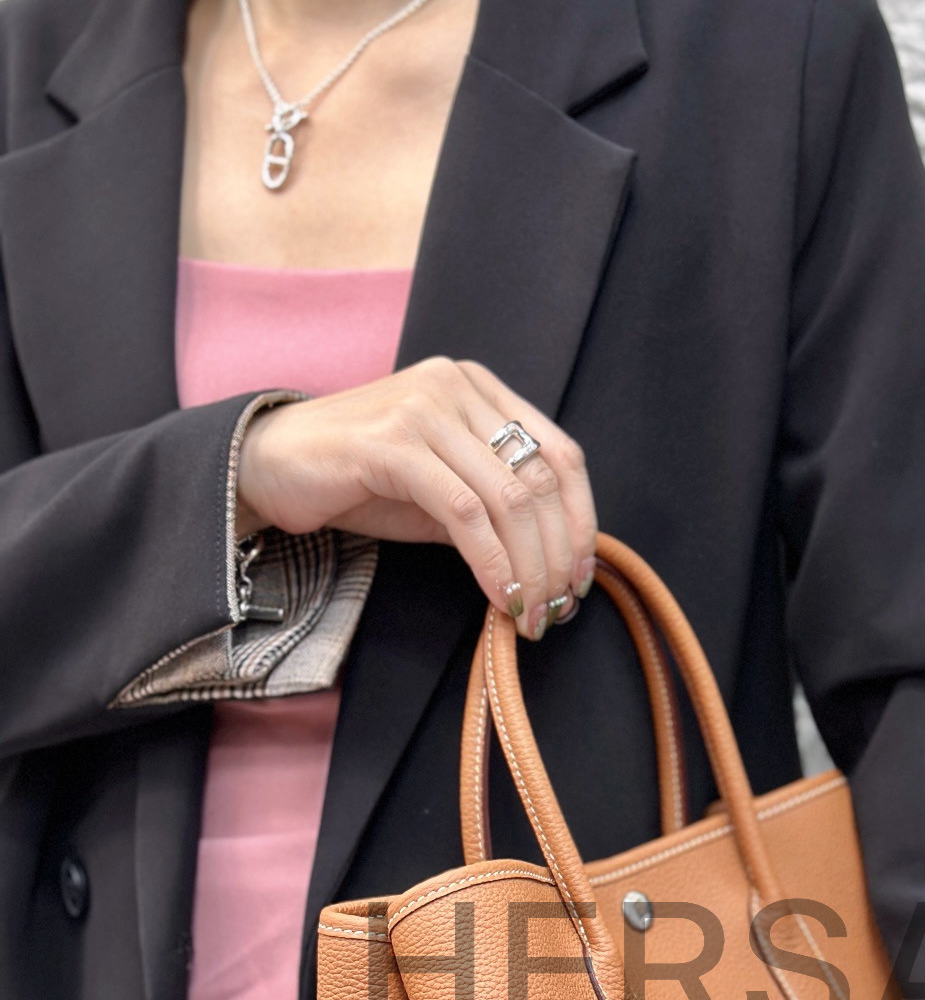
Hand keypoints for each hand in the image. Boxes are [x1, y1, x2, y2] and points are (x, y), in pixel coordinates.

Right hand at [236, 358, 595, 638]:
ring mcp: (425, 407)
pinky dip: (491, 562)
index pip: (560, 455)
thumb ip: (494, 509)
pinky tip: (497, 597)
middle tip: (556, 609)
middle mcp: (457, 386)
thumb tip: (553, 566)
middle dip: (557, 556)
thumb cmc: (358, 480)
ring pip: (508, 499)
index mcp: (479, 389)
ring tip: (530, 613)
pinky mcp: (393, 442)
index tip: (580, 578)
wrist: (268, 464)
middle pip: (540, 480)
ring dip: (528, 568)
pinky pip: (464, 512)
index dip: (580, 522)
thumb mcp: (442, 492)